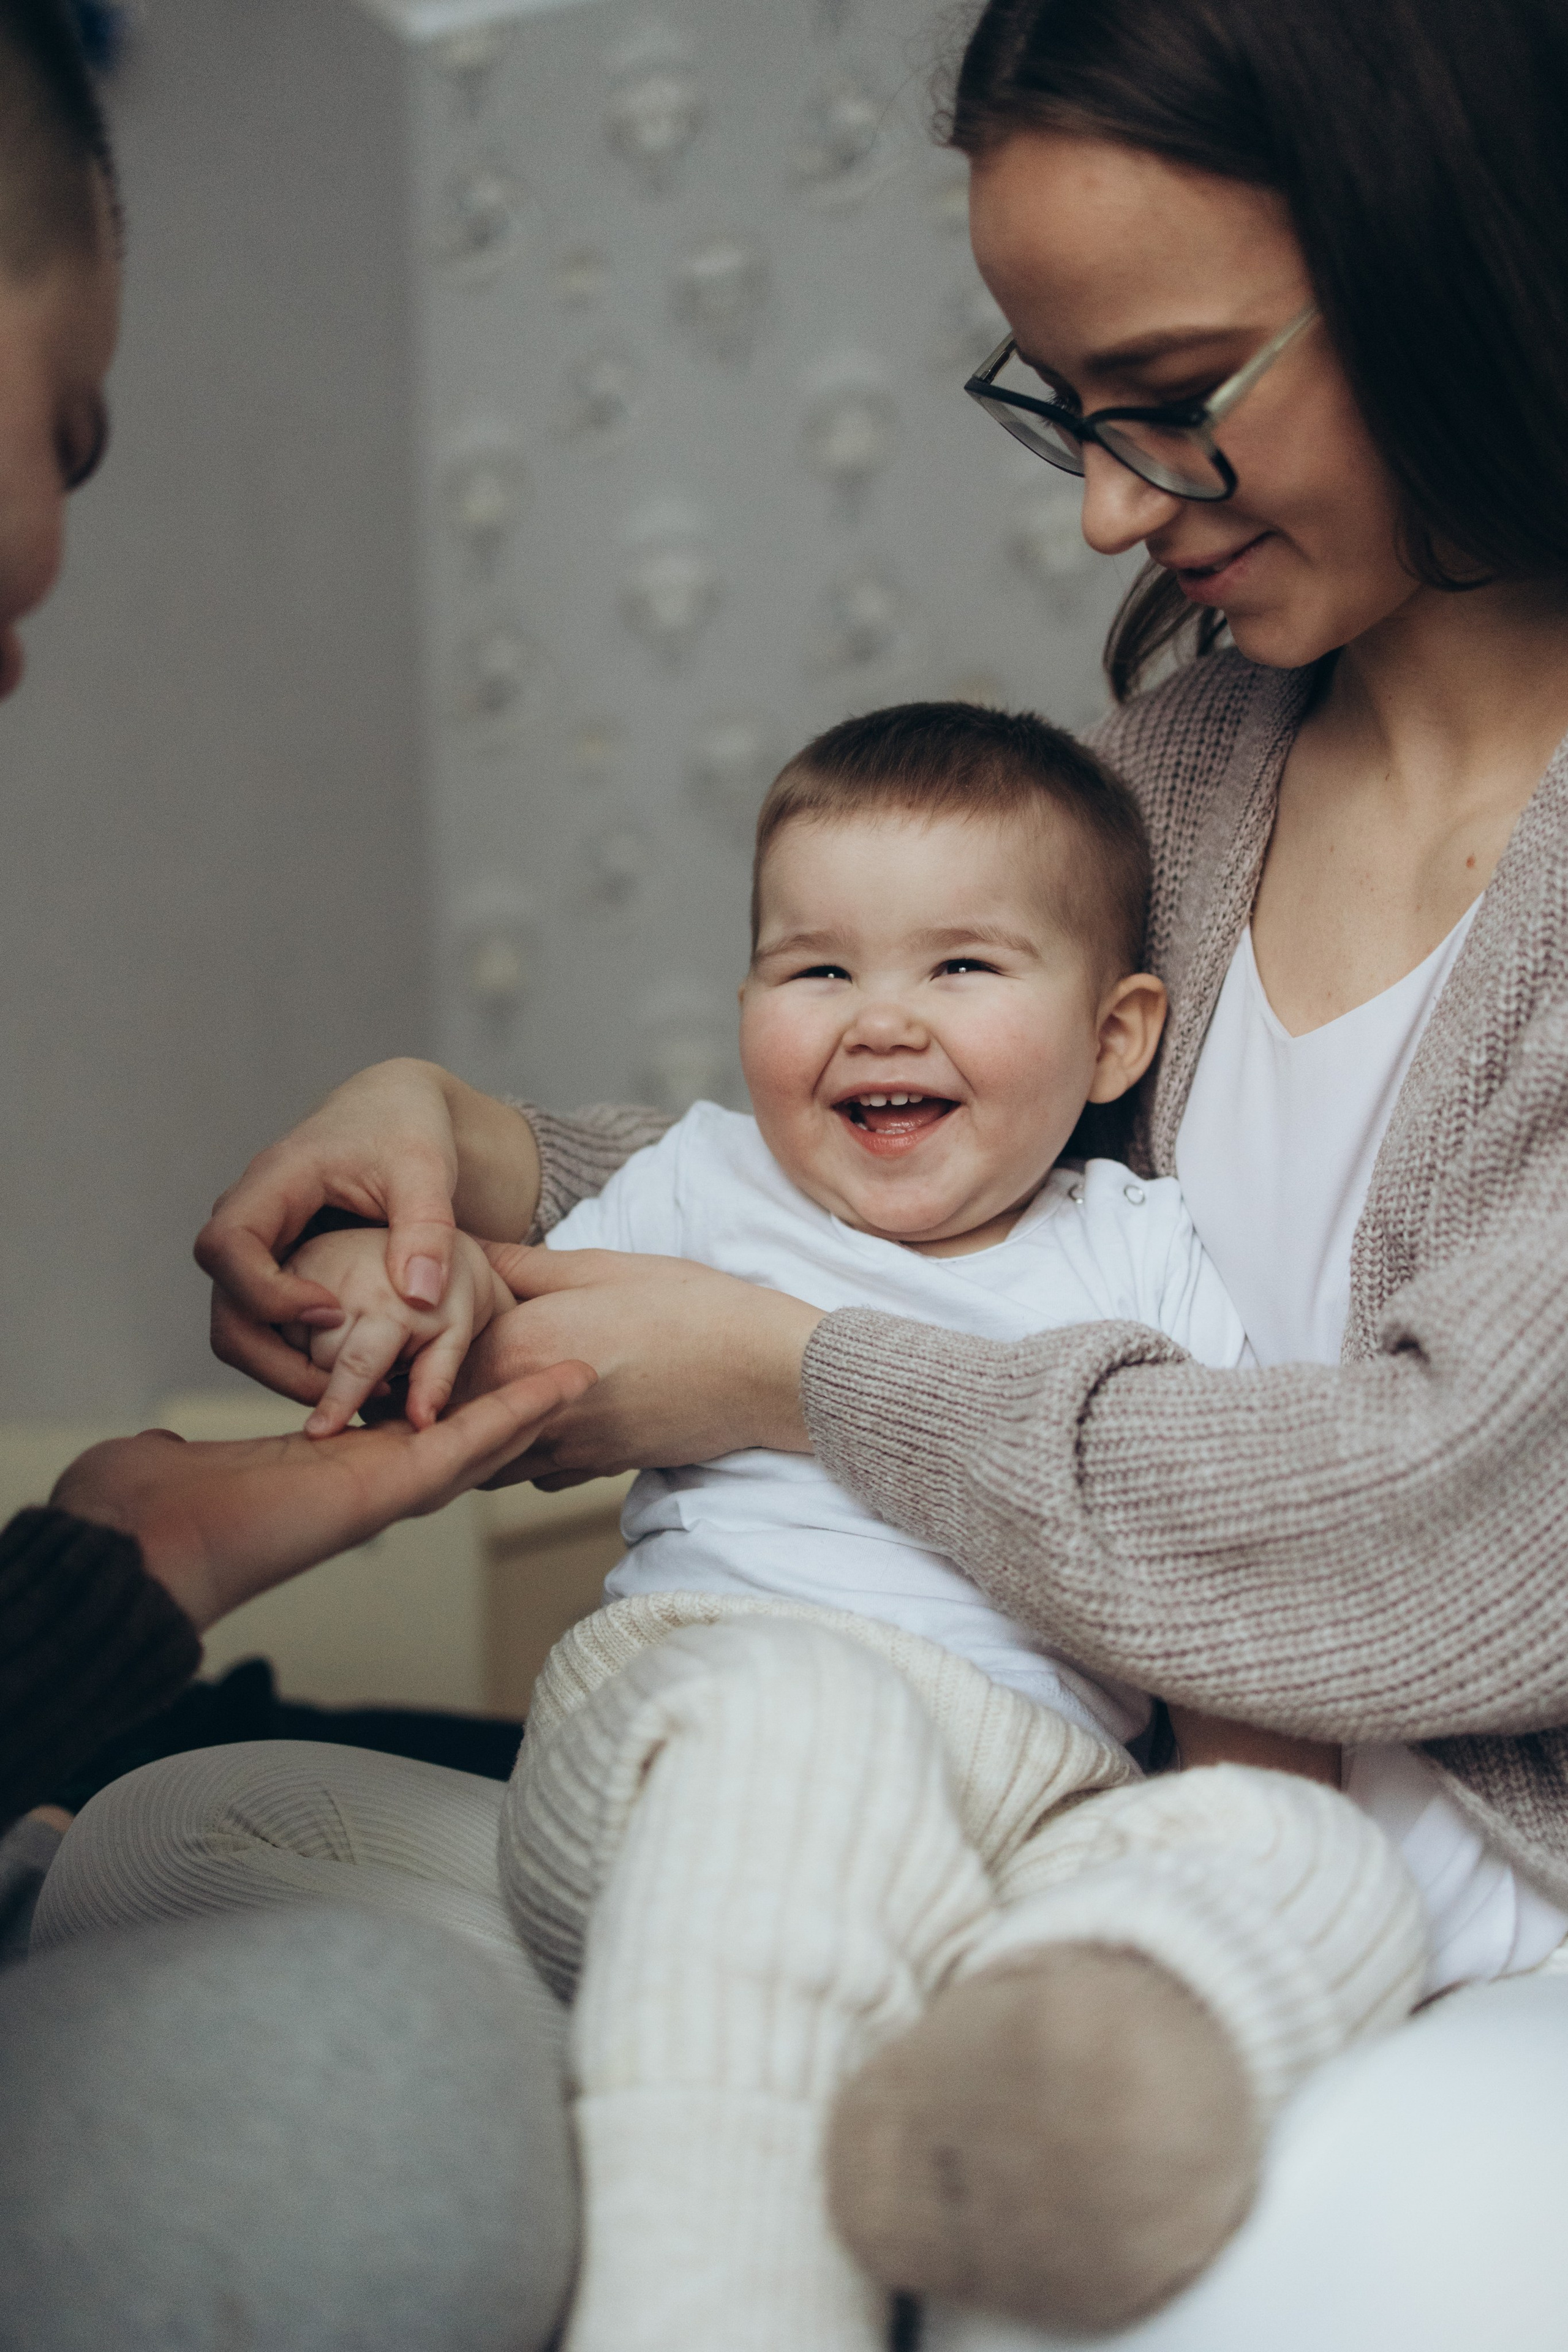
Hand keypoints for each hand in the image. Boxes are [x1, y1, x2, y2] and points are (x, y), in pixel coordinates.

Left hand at [51, 1359, 595, 1632]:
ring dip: (529, 1411)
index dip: (432, 1408)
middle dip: (503, 1413)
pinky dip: (517, 1410)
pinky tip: (562, 1383)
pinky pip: (465, 1442)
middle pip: (451, 1444)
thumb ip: (185, 1454)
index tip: (465, 1377)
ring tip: (578, 1378)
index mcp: (312, 1476)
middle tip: (555, 1382)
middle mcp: (357, 1486)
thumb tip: (169, 1454)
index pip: (388, 1437)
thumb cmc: (136, 1513)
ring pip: (475, 1445)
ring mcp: (381, 1490)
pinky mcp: (390, 1486)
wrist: (134, 1548)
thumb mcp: (170, 1462)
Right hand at [195, 1059, 538, 1407]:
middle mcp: (249, 1220)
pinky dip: (302, 1358)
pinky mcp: (277, 1273)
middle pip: (225, 1305)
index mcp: (271, 1182)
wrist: (398, 1115)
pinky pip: (270, 1329)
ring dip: (287, 1368)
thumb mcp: (426, 1167)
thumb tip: (419, 1298)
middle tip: (341, 1388)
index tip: (332, 1312)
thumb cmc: (407, 1129)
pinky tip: (360, 1372)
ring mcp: (258, 1251)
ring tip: (356, 1391)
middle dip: (273, 1357)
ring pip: (240, 1328)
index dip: (266, 1292)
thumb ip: (426, 1226)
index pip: (226, 1246)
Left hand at [449, 1244, 822, 1485]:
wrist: (762, 1371)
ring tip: (470, 1403)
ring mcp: (566, 1446)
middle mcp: (533, 1406)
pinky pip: (534, 1476)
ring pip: (484, 1457)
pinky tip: (534, 1425)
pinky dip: (521, 1457)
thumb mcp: (600, 1266)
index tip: (402, 1337)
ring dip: (471, 1434)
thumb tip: (464, 1250)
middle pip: (447, 1418)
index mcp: (525, 1345)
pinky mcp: (597, 1468)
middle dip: (426, 1400)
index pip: (435, 1356)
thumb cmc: (688, 1307)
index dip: (416, 1346)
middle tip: (413, 1379)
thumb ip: (521, 1265)